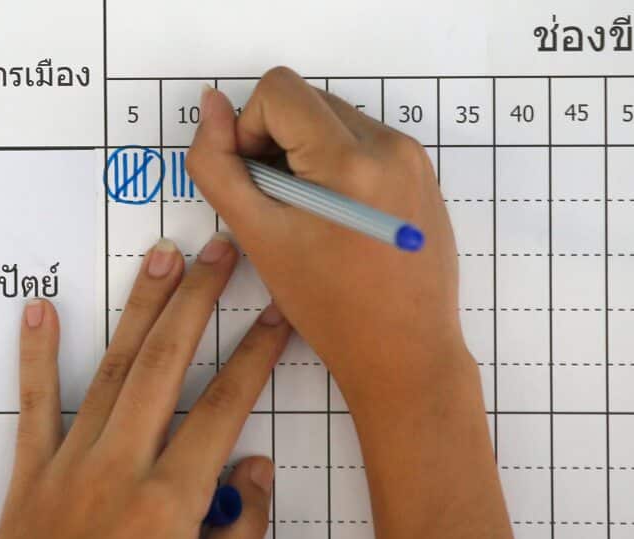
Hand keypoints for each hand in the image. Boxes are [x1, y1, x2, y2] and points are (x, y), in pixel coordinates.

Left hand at [0, 235, 290, 538]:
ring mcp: (70, 464)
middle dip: (198, 300)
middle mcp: (120, 466)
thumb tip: (256, 470)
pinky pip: (34, 403)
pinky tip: (41, 309)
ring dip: (139, 310)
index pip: (224, 408)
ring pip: (112, 371)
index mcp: (170, 500)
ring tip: (161, 259)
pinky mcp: (31, 473)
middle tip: (220, 250)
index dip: (257, 355)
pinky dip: (37, 354)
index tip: (279, 314)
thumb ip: (239, 536)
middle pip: (166, 365)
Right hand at [187, 68, 469, 410]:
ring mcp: (413, 157)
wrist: (403, 352)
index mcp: (350, 159)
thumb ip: (219, 166)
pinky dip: (336, 166)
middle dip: (277, 142)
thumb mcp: (257, 236)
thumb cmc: (328, 306)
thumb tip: (212, 107)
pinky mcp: (422, 173)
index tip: (256, 183)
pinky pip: (364, 142)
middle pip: (307, 100)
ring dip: (305, 154)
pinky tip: (336, 220)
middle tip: (278, 206)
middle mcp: (391, 145)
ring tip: (307, 216)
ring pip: (334, 119)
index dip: (248, 130)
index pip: (278, 90)